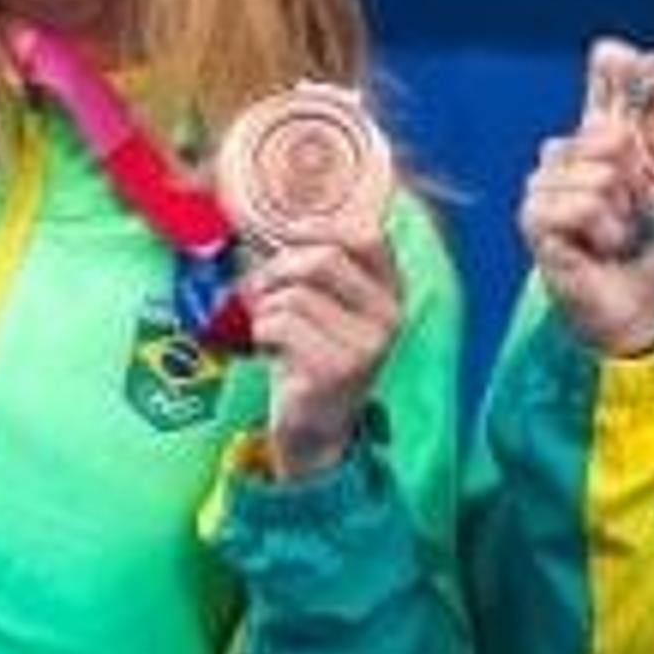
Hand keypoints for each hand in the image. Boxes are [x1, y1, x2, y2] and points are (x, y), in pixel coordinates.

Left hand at [242, 232, 405, 481]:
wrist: (315, 429)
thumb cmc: (312, 358)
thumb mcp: (325, 308)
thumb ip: (316, 269)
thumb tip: (275, 224)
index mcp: (391, 294)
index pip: (367, 237)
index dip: (320, 228)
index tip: (286, 236)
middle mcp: (389, 317)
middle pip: (324, 260)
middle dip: (279, 268)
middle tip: (261, 288)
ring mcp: (367, 345)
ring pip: (295, 295)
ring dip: (266, 308)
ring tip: (268, 328)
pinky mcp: (337, 369)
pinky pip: (280, 325)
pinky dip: (262, 332)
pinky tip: (269, 350)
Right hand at [517, 38, 653, 357]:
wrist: (635, 306)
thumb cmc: (651, 252)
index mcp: (602, 143)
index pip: (601, 90)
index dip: (610, 69)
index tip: (616, 53)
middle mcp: (568, 155)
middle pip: (603, 131)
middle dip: (635, 174)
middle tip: (639, 210)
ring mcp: (545, 184)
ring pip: (597, 174)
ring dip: (621, 212)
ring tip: (619, 234)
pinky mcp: (534, 216)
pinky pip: (581, 204)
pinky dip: (602, 229)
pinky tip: (600, 246)